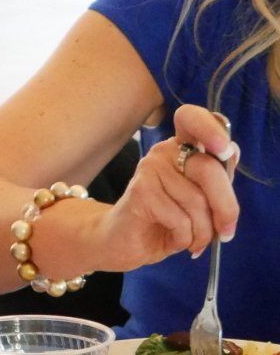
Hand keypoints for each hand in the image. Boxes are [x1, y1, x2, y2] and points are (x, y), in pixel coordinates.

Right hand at [94, 105, 238, 268]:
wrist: (127, 240)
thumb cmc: (170, 219)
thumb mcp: (202, 200)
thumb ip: (219, 179)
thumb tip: (232, 153)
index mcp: (181, 147)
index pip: (191, 119)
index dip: (210, 128)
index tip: (223, 148)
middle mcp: (163, 151)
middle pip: (209, 170)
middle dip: (226, 209)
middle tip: (225, 233)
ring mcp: (148, 168)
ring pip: (197, 202)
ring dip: (203, 232)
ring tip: (194, 240)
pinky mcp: (140, 191)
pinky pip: (181, 220)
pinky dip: (185, 238)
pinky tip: (174, 239)